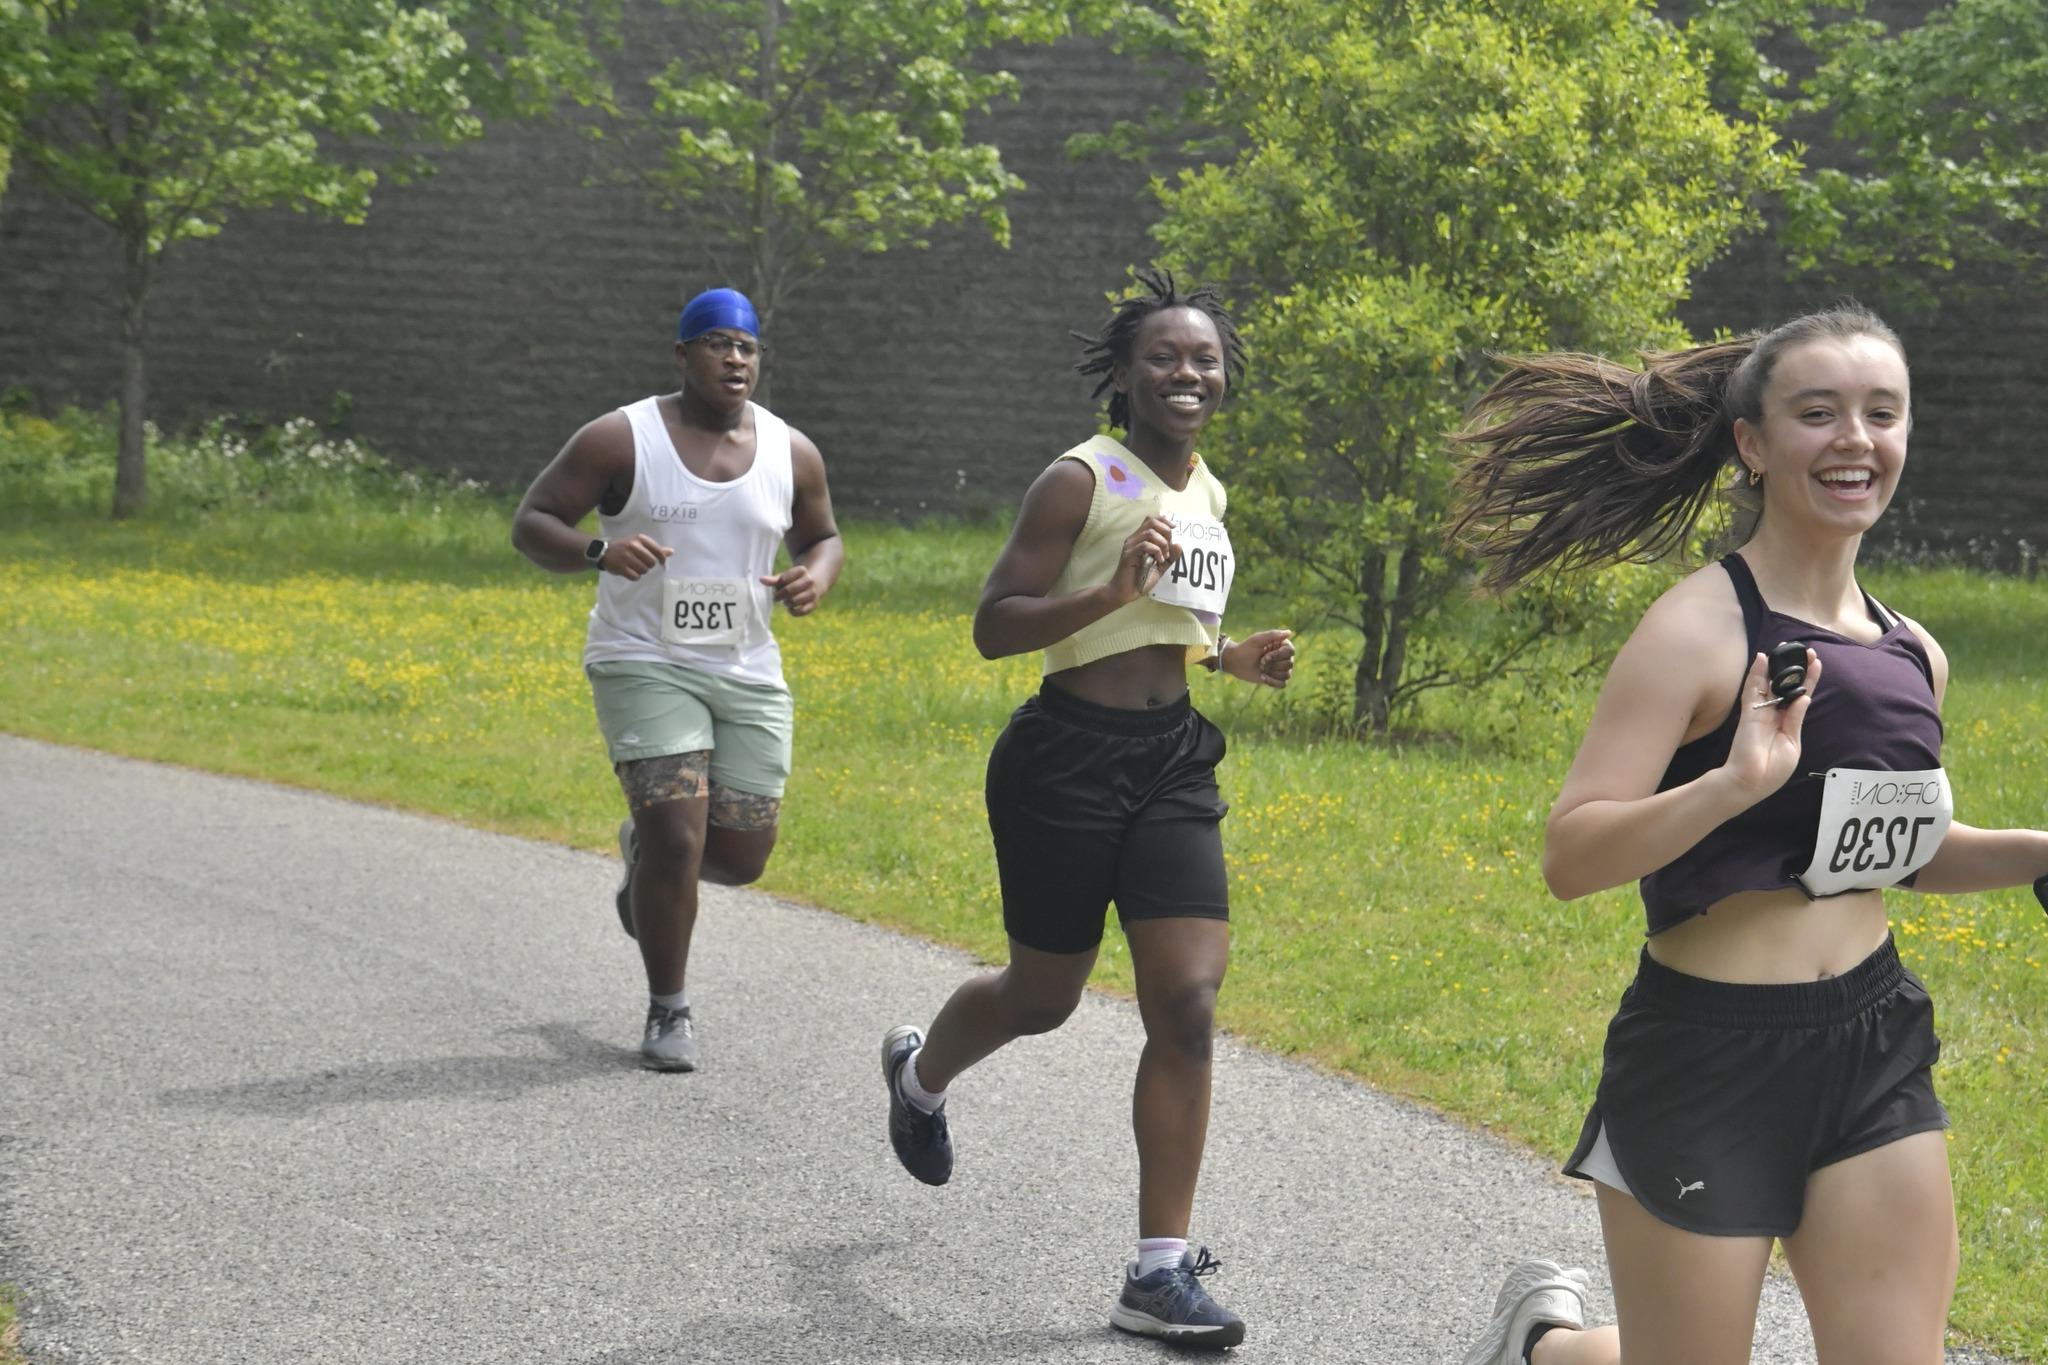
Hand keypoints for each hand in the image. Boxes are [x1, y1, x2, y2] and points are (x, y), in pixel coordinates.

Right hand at [600, 534, 671, 580]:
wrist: (605, 552)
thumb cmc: (626, 547)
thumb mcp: (640, 544)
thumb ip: (655, 548)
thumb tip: (671, 552)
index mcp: (640, 539)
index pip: (657, 550)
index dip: (662, 559)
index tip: (661, 563)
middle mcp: (633, 546)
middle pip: (651, 562)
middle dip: (649, 565)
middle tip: (643, 564)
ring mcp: (626, 557)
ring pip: (644, 570)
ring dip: (642, 571)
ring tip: (635, 567)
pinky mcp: (621, 567)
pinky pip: (635, 576)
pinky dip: (634, 576)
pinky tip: (630, 571)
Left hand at [761, 565, 821, 615]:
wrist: (815, 583)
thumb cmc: (795, 580)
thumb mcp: (785, 576)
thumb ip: (774, 579)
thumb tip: (761, 580)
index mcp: (802, 570)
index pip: (784, 579)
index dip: (777, 585)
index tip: (777, 587)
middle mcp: (809, 581)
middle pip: (789, 590)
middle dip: (779, 595)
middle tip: (777, 597)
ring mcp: (813, 593)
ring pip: (794, 601)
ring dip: (786, 603)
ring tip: (786, 601)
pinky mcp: (814, 604)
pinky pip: (801, 611)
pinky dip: (793, 611)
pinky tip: (791, 608)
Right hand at [1110, 514, 1180, 603]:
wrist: (1125, 593)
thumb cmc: (1139, 580)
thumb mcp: (1160, 567)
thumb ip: (1170, 557)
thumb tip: (1179, 544)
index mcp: (1140, 539)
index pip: (1151, 520)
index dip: (1164, 520)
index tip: (1174, 528)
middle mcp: (1133, 539)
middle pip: (1151, 522)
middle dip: (1166, 531)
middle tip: (1169, 547)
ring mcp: (1130, 546)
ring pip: (1150, 533)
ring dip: (1162, 544)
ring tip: (1164, 557)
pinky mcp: (1128, 554)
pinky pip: (1145, 545)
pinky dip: (1156, 551)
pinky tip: (1158, 561)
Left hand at [1225, 629, 1293, 687]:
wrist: (1236, 662)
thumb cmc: (1246, 648)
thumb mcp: (1258, 639)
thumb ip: (1273, 634)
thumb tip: (1289, 632)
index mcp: (1281, 645)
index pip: (1291, 651)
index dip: (1278, 655)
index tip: (1265, 655)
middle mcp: (1284, 656)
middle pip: (1289, 664)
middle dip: (1272, 664)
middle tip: (1260, 662)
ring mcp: (1281, 668)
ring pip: (1287, 674)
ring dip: (1271, 673)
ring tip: (1261, 669)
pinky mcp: (1276, 679)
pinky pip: (1283, 684)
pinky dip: (1272, 682)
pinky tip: (1263, 677)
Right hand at [1721, 648, 1820, 798]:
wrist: (1750, 783)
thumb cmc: (1773, 770)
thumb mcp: (1792, 745)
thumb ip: (1795, 720)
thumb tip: (1803, 697)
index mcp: (1787, 723)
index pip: (1799, 696)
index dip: (1808, 679)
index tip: (1816, 662)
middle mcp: (1774, 714)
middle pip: (1784, 686)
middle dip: (1793, 668)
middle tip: (1802, 650)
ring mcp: (1761, 713)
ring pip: (1768, 684)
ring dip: (1776, 666)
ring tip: (1783, 648)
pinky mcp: (1749, 714)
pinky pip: (1752, 691)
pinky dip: (1756, 675)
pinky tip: (1761, 659)